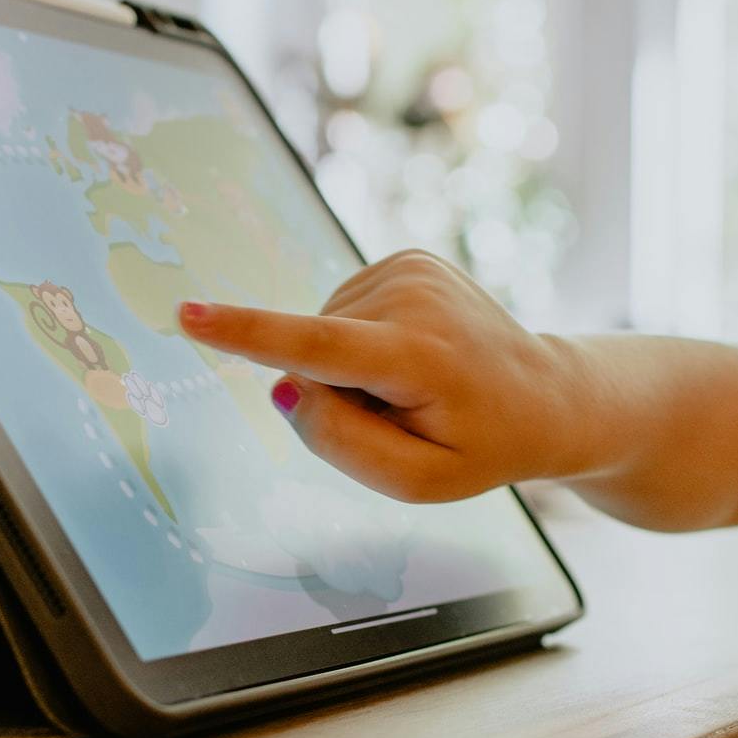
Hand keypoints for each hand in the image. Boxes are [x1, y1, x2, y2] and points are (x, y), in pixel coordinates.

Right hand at [179, 250, 581, 501]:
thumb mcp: (418, 481)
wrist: (546, 393)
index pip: (317, 346)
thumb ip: (342, 445)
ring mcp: (411, 267)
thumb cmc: (483, 446)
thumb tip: (285, 387)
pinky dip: (361, 340)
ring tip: (415, 384)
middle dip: (338, 394)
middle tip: (407, 412)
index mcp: (418, 356)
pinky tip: (412, 354)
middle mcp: (413, 297)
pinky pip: (343, 310)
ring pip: (326, 331)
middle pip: (316, 357)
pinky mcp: (407, 256)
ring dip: (352, 368)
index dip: (248, 334)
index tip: (191, 316)